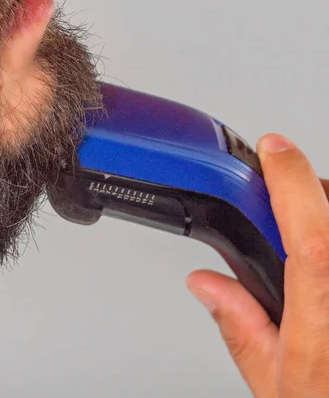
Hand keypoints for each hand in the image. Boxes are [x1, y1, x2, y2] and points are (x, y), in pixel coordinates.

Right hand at [186, 133, 328, 396]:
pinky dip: (328, 230)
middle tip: (278, 212)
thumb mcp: (275, 383)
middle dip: (301, 194)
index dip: (288, 179)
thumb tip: (207, 284)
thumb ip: (240, 326)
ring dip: (321, 213)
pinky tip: (321, 263)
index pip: (308, 232)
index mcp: (323, 315)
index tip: (273, 149)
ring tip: (304, 247)